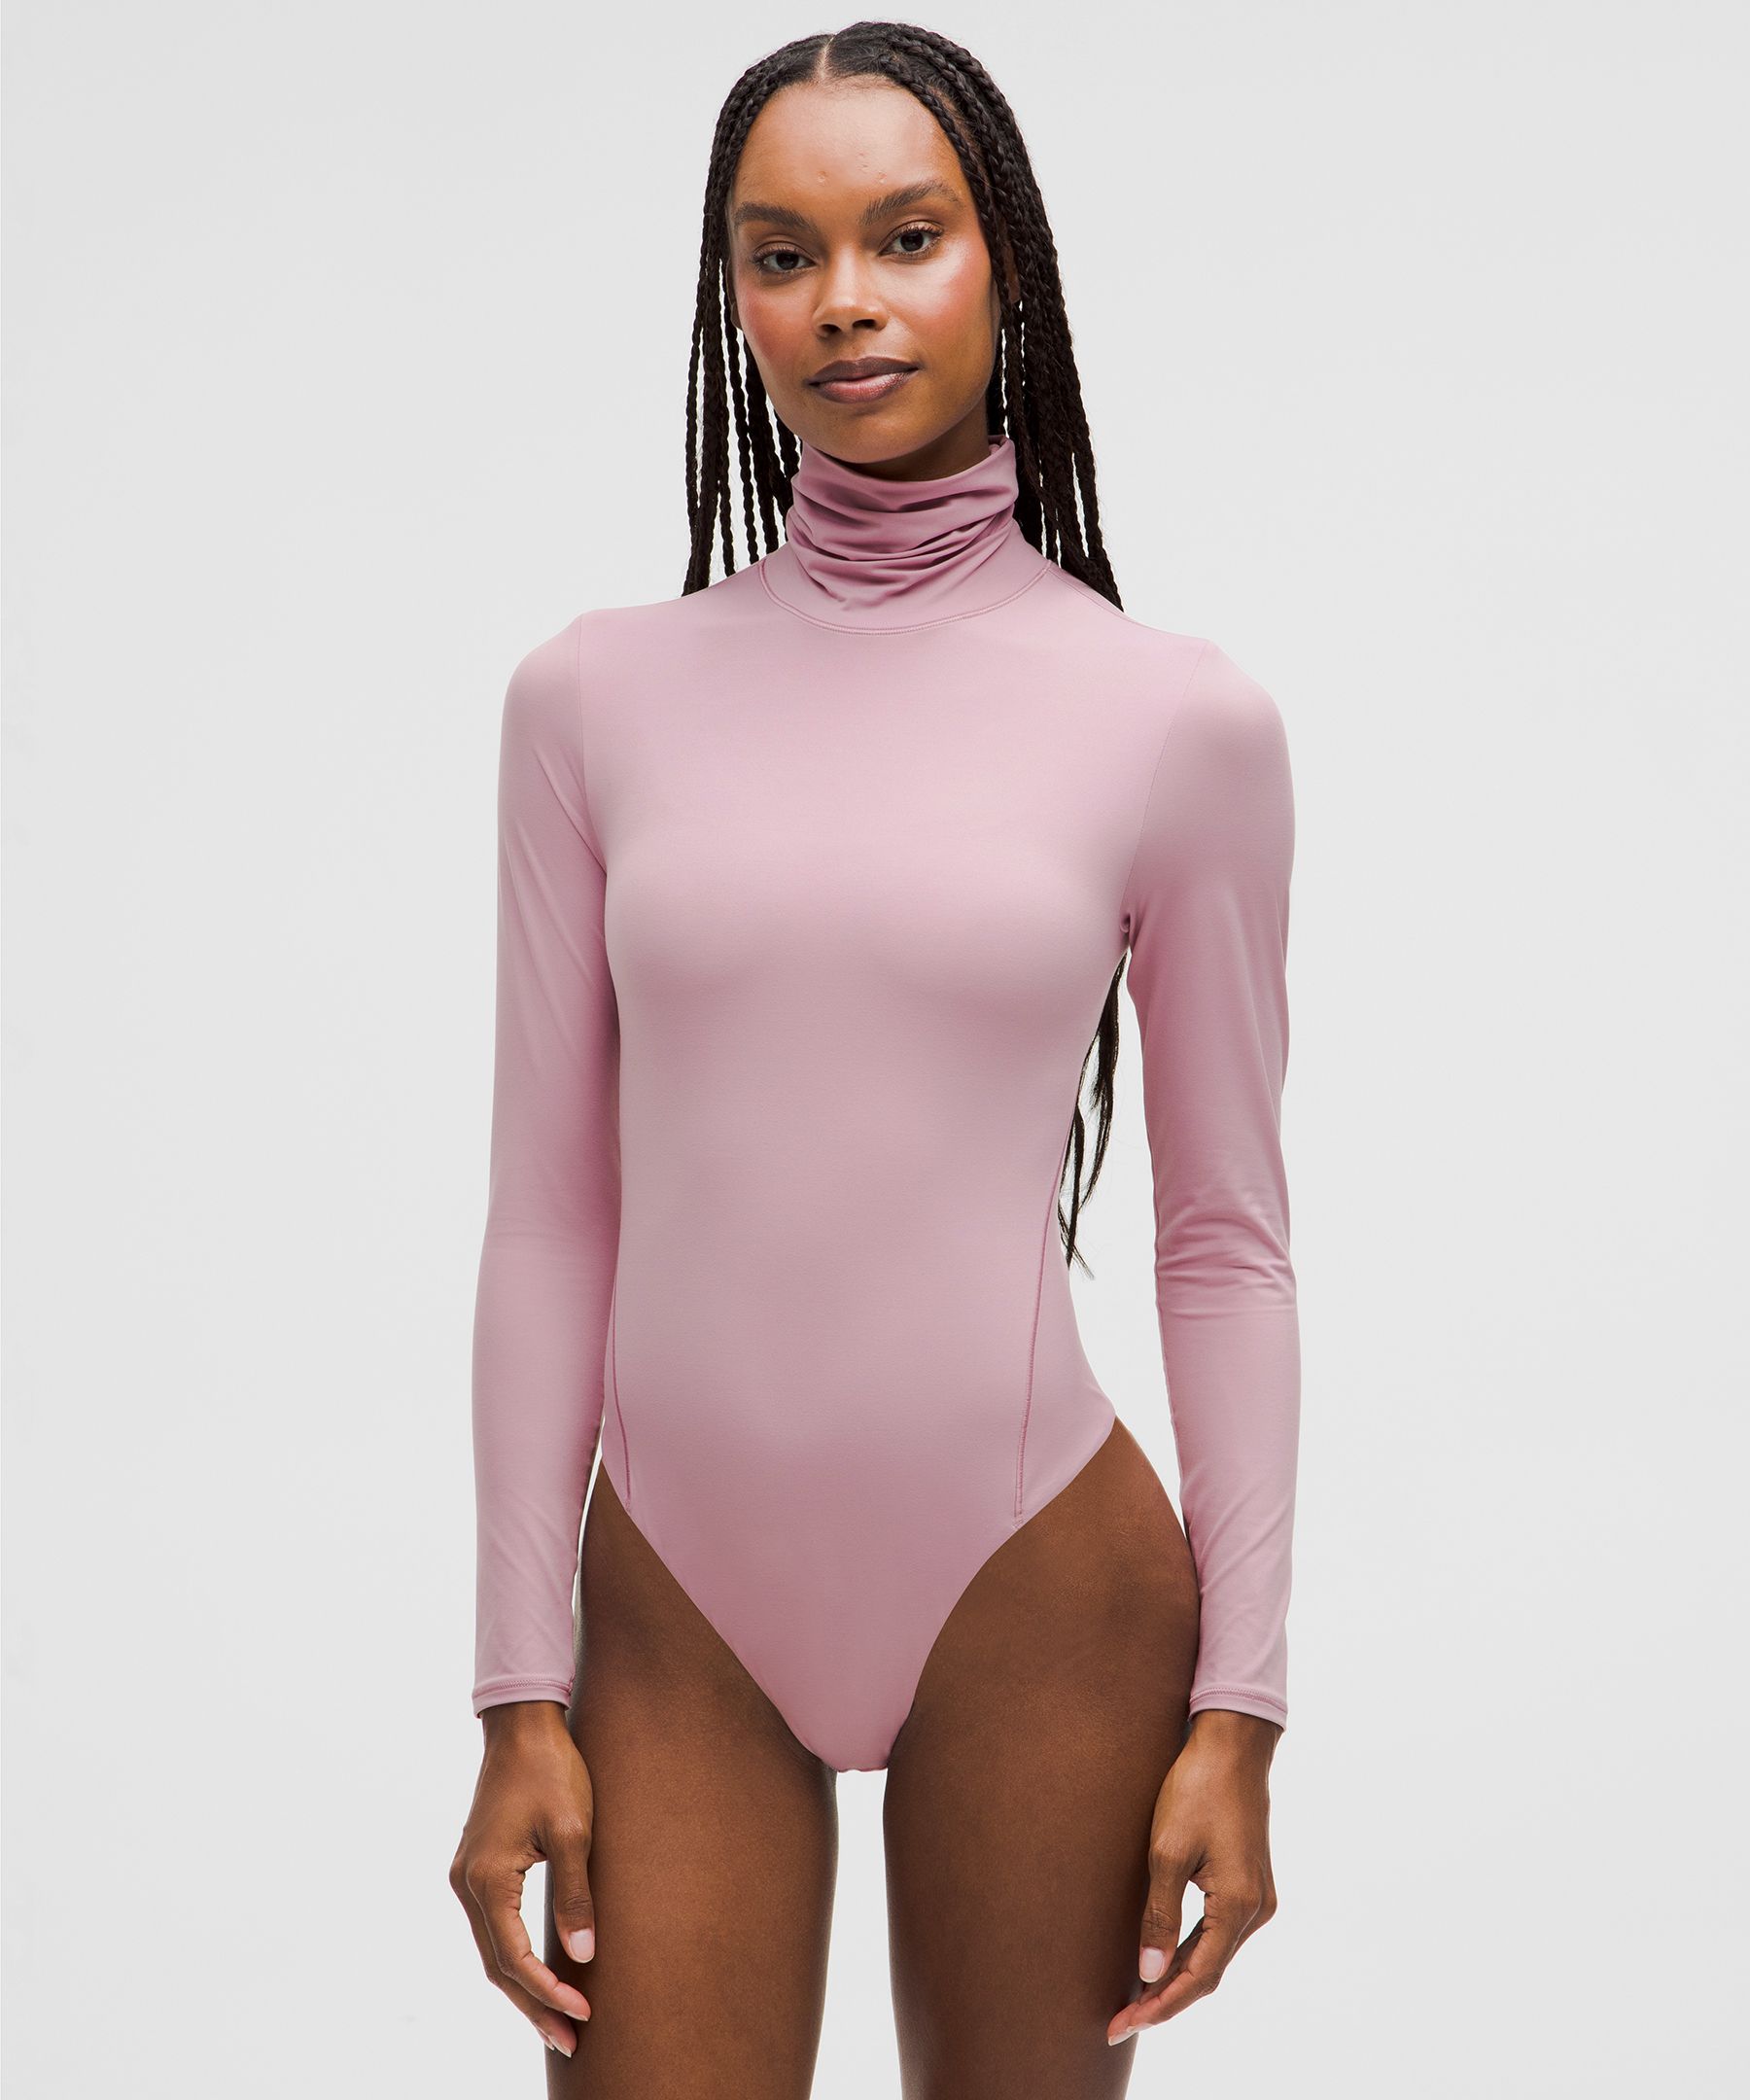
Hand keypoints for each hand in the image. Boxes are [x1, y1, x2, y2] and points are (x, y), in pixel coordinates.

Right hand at [450, 1700, 597, 2057]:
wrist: (523, 1725)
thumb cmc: (552, 1770)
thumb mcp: (574, 1830)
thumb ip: (576, 1894)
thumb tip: (584, 1955)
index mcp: (486, 1879)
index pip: (513, 1957)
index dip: (547, 1991)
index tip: (583, 2011)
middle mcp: (467, 1884)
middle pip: (496, 1965)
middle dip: (533, 2006)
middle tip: (571, 2040)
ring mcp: (468, 1877)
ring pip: (492, 1950)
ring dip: (523, 1987)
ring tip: (559, 2021)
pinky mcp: (478, 1868)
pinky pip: (494, 1928)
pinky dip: (515, 1958)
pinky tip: (539, 1975)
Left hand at [1107, 1708, 1279, 2045]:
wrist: (1233, 1745)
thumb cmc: (1197, 1788)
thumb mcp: (1167, 1851)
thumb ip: (1159, 1915)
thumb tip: (1148, 1974)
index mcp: (1239, 1905)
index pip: (1197, 1977)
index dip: (1160, 2006)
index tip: (1122, 2026)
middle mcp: (1257, 1910)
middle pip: (1208, 1972)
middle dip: (1164, 1999)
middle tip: (1119, 2021)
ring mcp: (1258, 1898)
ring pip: (1214, 1954)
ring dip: (1176, 1978)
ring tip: (1134, 1999)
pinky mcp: (1250, 1884)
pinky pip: (1219, 1933)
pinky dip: (1189, 1951)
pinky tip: (1162, 1959)